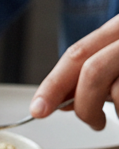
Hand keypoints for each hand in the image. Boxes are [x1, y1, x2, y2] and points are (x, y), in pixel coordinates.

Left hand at [31, 15, 118, 129]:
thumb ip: (94, 74)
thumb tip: (63, 101)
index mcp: (118, 27)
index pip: (76, 54)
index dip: (53, 85)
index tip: (37, 110)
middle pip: (91, 70)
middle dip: (82, 104)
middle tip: (91, 122)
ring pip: (115, 91)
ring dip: (113, 111)